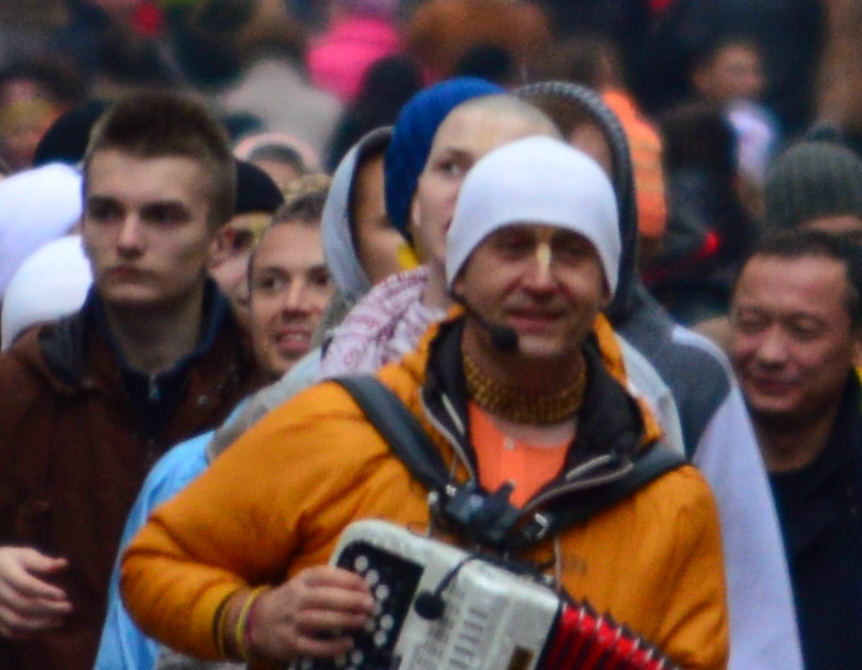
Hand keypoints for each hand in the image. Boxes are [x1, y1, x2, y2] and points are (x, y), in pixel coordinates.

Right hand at [0, 547, 71, 638]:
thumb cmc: (10, 561)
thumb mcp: (24, 555)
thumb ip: (42, 562)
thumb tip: (64, 564)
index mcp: (4, 570)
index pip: (25, 585)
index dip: (45, 592)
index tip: (64, 595)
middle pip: (23, 605)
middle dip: (48, 609)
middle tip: (68, 608)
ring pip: (15, 621)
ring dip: (40, 624)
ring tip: (60, 620)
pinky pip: (8, 630)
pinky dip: (27, 632)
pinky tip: (45, 626)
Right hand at [244, 566, 374, 661]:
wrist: (258, 621)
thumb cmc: (293, 599)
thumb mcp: (305, 583)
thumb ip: (329, 582)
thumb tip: (363, 585)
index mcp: (302, 580)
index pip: (326, 575)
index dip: (348, 579)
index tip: (367, 585)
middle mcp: (296, 599)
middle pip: (325, 598)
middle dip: (351, 600)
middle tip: (371, 604)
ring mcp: (292, 622)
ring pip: (320, 620)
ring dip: (345, 620)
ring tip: (364, 621)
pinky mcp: (291, 644)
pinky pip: (314, 646)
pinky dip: (333, 646)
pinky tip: (349, 643)